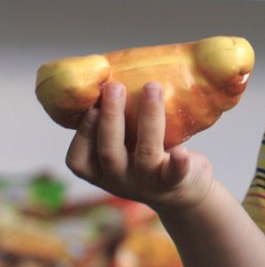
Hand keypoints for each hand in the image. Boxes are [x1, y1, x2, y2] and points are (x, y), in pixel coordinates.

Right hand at [65, 81, 214, 212]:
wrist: (184, 191)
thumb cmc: (149, 159)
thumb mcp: (125, 149)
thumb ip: (116, 126)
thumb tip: (110, 75)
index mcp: (101, 172)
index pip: (79, 160)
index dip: (83, 133)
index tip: (91, 106)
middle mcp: (120, 180)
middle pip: (109, 151)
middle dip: (111, 117)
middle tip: (113, 86)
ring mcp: (148, 182)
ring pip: (145, 151)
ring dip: (148, 117)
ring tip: (152, 87)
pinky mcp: (175, 182)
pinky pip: (175, 174)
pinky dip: (178, 162)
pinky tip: (182, 151)